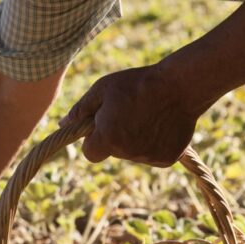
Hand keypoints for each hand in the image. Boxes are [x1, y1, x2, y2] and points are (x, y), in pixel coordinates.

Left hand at [63, 63, 198, 164]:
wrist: (180, 86)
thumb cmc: (137, 83)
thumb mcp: (103, 89)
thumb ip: (81, 109)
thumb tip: (63, 125)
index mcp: (107, 138)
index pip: (90, 154)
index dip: (94, 140)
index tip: (103, 125)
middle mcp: (127, 153)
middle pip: (113, 152)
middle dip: (116, 136)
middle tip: (130, 112)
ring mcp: (148, 158)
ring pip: (133, 153)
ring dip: (135, 139)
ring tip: (148, 114)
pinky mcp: (166, 160)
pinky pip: (153, 154)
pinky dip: (155, 143)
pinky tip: (161, 123)